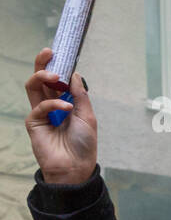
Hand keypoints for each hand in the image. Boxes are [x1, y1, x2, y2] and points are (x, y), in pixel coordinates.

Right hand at [24, 48, 97, 184]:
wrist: (76, 167)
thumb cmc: (84, 144)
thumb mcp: (88, 116)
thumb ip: (80, 96)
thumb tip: (74, 74)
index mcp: (66, 102)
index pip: (58, 80)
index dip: (59, 66)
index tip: (62, 52)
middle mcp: (51, 105)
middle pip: (41, 79)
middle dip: (43, 63)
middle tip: (48, 52)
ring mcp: (41, 113)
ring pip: (33, 87)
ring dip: (42, 76)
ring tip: (54, 75)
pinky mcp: (34, 123)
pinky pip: (39, 106)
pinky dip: (53, 104)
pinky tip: (66, 108)